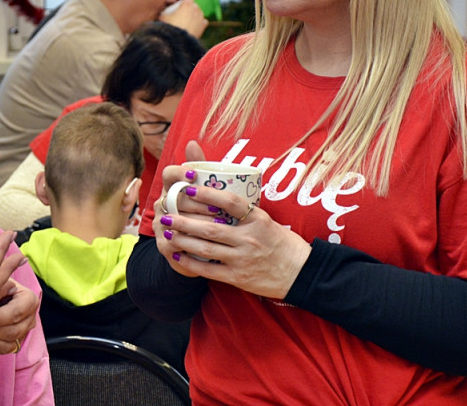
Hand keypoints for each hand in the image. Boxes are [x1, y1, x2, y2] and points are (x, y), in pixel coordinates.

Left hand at [154, 140, 311, 298]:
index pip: (231, 202)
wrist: (301, 273)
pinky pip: (209, 270)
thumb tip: (219, 190)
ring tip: (166, 232)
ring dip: (182, 240)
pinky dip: (191, 263)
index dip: (208, 194)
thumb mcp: (266, 220)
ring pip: (206, 249)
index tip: (188, 188)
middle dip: (184, 221)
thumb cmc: (281, 243)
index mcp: (258, 219)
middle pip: (210, 228)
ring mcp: (243, 258)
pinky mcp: (238, 277)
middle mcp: (250, 238)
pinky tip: (178, 255)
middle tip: (165, 214)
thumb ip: (244, 209)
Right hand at [159, 0, 208, 37]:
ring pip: (199, 13)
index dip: (185, 1)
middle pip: (195, 5)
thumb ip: (164, 12)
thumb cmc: (169, 27)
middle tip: (183, 16)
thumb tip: (162, 12)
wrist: (177, 40)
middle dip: (190, 9)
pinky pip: (203, 21)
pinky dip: (199, 23)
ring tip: (187, 23)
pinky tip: (194, 27)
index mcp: (187, 4)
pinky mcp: (203, 25)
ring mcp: (200, 17)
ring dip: (195, 16)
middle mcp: (196, 8)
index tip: (181, 6)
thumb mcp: (162, 17)